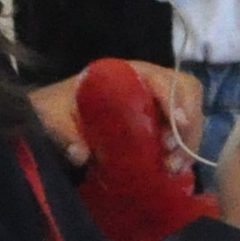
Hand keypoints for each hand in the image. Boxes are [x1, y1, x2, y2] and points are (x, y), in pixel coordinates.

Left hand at [30, 62, 199, 172]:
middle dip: (188, 123)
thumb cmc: (55, 108)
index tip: (176, 124)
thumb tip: (81, 155)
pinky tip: (174, 167)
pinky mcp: (157, 122)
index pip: (162, 77)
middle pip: (185, 92)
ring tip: (173, 167)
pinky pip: (181, 129)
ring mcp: (155, 102)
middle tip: (173, 154)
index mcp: (126, 73)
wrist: (51, 115)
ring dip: (188, 140)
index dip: (174, 98)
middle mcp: (147, 82)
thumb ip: (66, 132)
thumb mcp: (55, 116)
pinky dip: (183, 148)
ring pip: (188, 112)